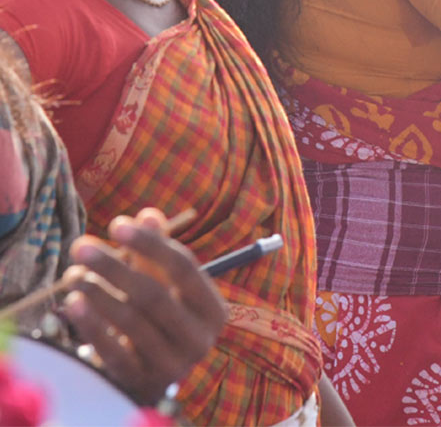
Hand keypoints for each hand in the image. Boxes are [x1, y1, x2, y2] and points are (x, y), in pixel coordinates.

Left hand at [60, 208, 227, 404]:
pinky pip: (114, 352)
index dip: (151, 244)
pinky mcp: (141, 383)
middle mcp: (199, 339)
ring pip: (132, 322)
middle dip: (115, 267)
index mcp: (212, 309)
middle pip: (155, 295)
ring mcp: (172, 365)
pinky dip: (92, 326)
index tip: (117, 224)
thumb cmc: (162, 320)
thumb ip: (157, 252)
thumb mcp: (166, 286)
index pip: (185, 268)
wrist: (154, 376)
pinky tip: (72, 303)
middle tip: (80, 246)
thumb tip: (147, 215)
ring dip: (97, 294)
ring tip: (71, 273)